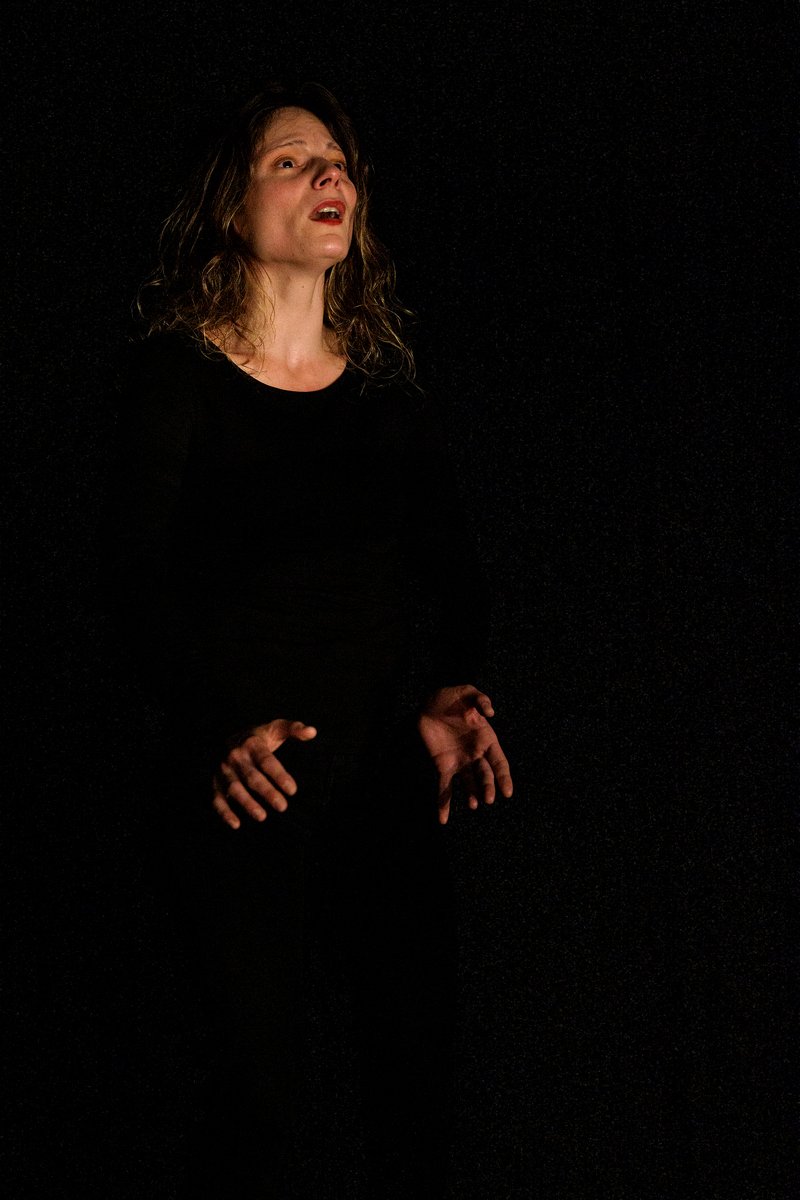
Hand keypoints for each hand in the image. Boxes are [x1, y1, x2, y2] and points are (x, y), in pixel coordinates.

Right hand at [212, 719, 316, 828]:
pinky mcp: (215, 783)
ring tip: (262, 816)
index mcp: (252, 744)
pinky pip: (217, 798)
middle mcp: (236, 757)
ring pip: (234, 789)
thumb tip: (312, 732)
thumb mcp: (275, 728)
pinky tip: (236, 824)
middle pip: (252, 777)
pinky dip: (224, 812)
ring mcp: (224, 771)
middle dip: (267, 793)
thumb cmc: (257, 737)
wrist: (225, 737)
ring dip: (247, 804)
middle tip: (282, 807)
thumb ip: (294, 729)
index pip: (267, 761)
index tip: (292, 790)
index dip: (279, 776)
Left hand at [416, 685, 512, 824]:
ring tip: (474, 804)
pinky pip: (444, 787)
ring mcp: (459, 762)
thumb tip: (491, 712)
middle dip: (488, 787)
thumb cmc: (451, 697)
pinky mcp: (442, 766)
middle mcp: (475, 754)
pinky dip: (444, 803)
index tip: (508, 792)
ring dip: (472, 795)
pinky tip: (443, 819)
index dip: (504, 777)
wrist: (429, 704)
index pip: (499, 762)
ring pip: (469, 783)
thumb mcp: (467, 692)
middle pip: (485, 775)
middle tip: (488, 799)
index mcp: (486, 739)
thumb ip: (480, 699)